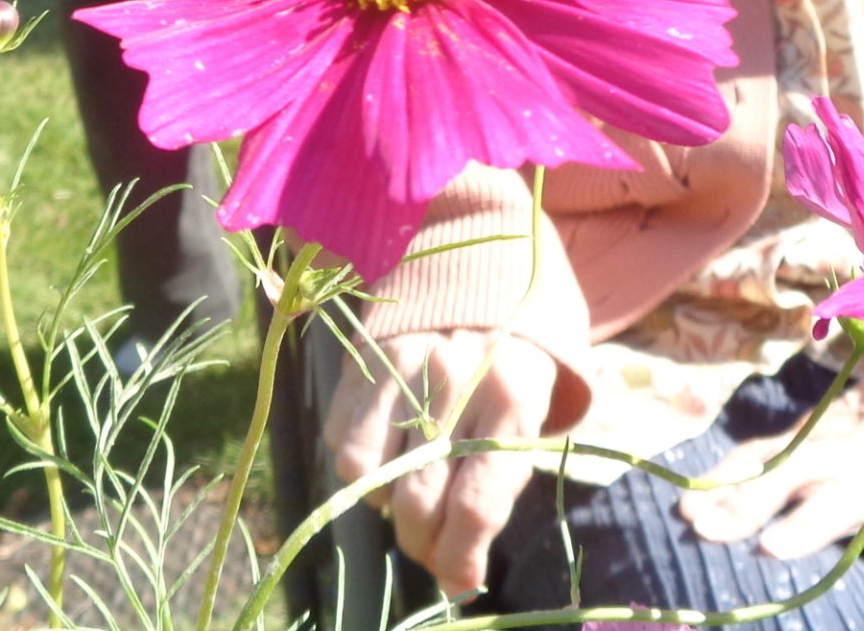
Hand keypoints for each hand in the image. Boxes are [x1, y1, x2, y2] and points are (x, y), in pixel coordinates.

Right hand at [324, 328, 558, 598]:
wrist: (477, 283)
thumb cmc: (505, 375)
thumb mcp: (522, 427)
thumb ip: (493, 498)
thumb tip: (458, 581)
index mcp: (510, 400)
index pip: (475, 504)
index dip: (459, 557)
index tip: (456, 578)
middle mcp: (453, 382)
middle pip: (419, 500)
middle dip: (421, 543)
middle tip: (429, 543)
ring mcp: (401, 367)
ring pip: (369, 477)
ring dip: (385, 504)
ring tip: (405, 488)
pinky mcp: (363, 361)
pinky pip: (341, 442)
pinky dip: (359, 464)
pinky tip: (385, 448)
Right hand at [675, 362, 863, 611]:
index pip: (835, 502)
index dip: (803, 524)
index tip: (769, 547)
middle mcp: (838, 457)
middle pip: (785, 479)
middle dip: (744, 503)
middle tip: (703, 529)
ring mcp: (813, 442)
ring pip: (763, 460)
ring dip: (722, 486)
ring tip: (684, 513)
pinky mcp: (798, 435)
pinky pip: (756, 451)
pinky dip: (723, 470)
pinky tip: (691, 493)